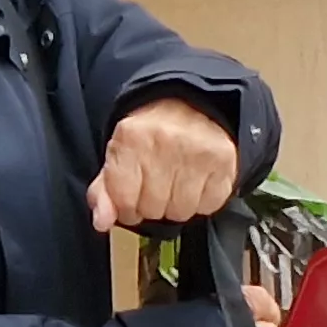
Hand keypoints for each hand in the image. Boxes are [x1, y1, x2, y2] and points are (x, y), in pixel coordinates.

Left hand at [89, 97, 239, 233]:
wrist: (191, 105)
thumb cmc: (152, 133)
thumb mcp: (119, 155)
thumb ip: (104, 191)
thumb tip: (101, 221)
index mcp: (132, 139)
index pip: (124, 200)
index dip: (126, 208)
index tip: (132, 201)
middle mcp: (166, 143)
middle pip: (154, 209)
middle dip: (152, 206)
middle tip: (156, 187)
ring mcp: (198, 152)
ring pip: (182, 212)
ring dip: (177, 206)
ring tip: (177, 184)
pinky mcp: (224, 161)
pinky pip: (209, 205)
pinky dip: (201, 201)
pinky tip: (196, 183)